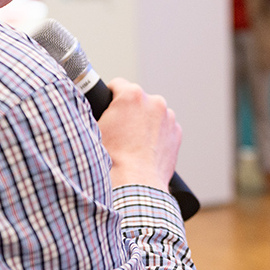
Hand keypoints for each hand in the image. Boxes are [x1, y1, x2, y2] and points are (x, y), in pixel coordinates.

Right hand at [97, 78, 180, 192]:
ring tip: (133, 142)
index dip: (110, 98)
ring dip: (144, 122)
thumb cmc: (112, 160)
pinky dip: (157, 134)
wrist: (134, 185)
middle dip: (129, 111)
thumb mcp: (95, 129)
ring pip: (152, 113)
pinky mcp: (176, 132)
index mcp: (132, 95)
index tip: (108, 108)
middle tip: (120, 131)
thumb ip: (98, 111)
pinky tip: (146, 149)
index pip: (117, 84)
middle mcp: (154, 101)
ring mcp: (168, 117)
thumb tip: (92, 106)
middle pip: (137, 99)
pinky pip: (164, 127)